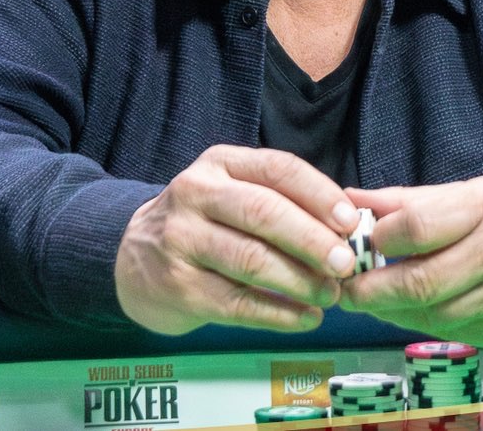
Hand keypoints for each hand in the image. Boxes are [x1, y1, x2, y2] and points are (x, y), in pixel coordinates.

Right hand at [114, 145, 359, 334]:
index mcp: (220, 163)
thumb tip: (347, 226)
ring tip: (330, 294)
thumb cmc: (204, 222)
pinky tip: (305, 319)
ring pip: (251, 260)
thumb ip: (281, 199)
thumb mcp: (232, 191)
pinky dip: (278, 314)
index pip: (278, 169)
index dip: (319, 194)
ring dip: (299, 281)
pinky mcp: (179, 287)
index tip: (351, 221)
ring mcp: (182, 241)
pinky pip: (238, 303)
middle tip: (345, 264)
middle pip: (264, 213)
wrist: (132, 257)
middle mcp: (197, 194)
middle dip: (312, 240)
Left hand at [338, 175, 482, 351]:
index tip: (361, 240)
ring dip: (393, 311)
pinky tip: (419, 309)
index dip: (377, 238)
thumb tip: (354, 199)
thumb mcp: (479, 193)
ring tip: (379, 297)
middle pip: (418, 282)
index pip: (415, 227)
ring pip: (430, 317)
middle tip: (347, 288)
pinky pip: (452, 334)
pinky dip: (426, 324)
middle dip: (370, 290)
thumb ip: (415, 200)